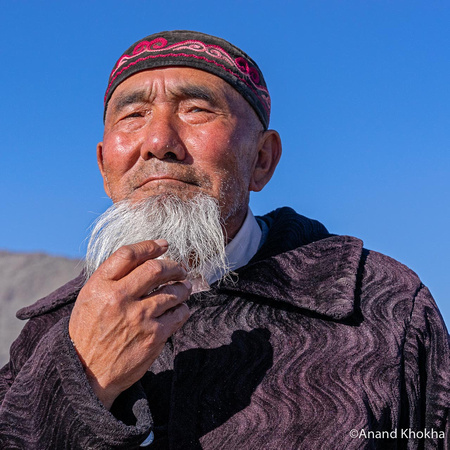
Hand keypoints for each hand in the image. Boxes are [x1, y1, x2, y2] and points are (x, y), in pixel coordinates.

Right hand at [68, 239, 190, 408]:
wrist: (86, 374)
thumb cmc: (88, 333)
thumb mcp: (89, 299)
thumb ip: (112, 278)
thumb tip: (143, 258)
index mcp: (100, 286)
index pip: (128, 254)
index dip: (150, 245)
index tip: (163, 244)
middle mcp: (119, 298)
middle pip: (156, 269)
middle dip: (174, 266)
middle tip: (180, 269)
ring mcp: (138, 317)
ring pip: (173, 291)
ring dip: (183, 287)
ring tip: (184, 288)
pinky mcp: (154, 336)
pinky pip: (179, 314)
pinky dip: (183, 309)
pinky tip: (179, 309)